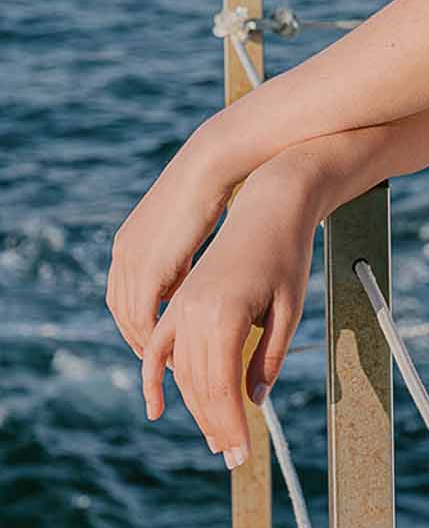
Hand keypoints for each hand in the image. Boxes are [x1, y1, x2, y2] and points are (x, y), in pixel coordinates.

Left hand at [106, 115, 236, 362]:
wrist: (207, 167)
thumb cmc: (207, 191)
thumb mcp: (184, 231)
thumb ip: (177, 257)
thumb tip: (185, 279)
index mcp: (127, 244)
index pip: (122, 296)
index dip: (140, 322)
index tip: (163, 340)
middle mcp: (122, 255)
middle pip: (122, 312)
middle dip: (142, 339)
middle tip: (167, 359)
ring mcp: (130, 261)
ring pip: (130, 319)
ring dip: (151, 343)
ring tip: (178, 358)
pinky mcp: (147, 267)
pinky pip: (143, 316)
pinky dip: (157, 336)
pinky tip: (181, 344)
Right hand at [139, 157, 319, 467]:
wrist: (269, 208)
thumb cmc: (287, 257)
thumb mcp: (289, 311)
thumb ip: (268, 358)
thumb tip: (254, 403)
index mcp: (225, 315)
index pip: (222, 387)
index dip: (231, 425)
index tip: (242, 456)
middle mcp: (194, 312)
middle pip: (199, 385)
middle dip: (217, 424)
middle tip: (233, 457)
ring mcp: (181, 305)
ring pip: (181, 372)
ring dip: (197, 408)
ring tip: (218, 437)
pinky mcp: (179, 301)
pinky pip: (160, 347)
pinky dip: (155, 378)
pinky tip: (157, 407)